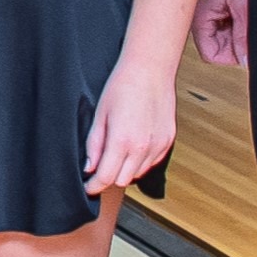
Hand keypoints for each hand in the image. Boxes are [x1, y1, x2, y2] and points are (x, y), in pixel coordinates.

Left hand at [85, 53, 180, 195]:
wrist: (150, 70)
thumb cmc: (123, 86)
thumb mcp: (100, 115)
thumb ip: (94, 145)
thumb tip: (89, 166)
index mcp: (122, 141)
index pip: (106, 178)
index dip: (94, 186)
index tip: (88, 187)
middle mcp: (143, 147)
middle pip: (122, 180)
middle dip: (108, 177)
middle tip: (99, 167)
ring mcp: (158, 145)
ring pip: (138, 174)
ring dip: (125, 170)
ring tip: (117, 152)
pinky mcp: (168, 141)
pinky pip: (151, 163)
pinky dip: (140, 161)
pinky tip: (133, 146)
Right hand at [191, 0, 254, 67]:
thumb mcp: (243, 1)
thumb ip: (245, 33)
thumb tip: (248, 59)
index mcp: (199, 20)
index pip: (213, 55)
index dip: (234, 52)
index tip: (249, 43)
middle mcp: (197, 16)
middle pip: (220, 43)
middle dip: (239, 34)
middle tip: (250, 18)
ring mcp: (203, 7)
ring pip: (224, 29)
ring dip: (239, 20)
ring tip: (246, 3)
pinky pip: (225, 14)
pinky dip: (238, 9)